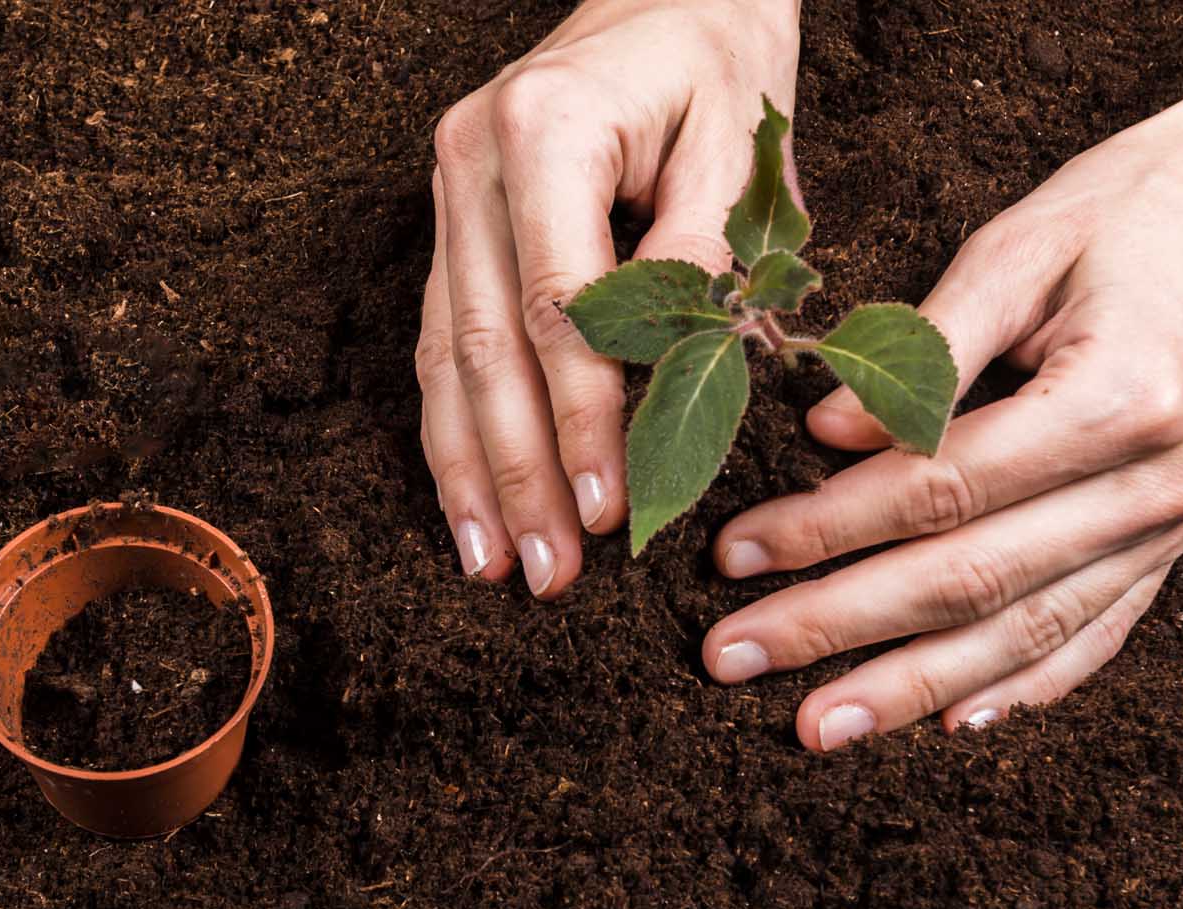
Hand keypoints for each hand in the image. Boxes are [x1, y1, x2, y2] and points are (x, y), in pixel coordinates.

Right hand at [417, 0, 800, 596]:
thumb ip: (706, 253)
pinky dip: (456, 429)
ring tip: (496, 565)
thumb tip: (684, 380)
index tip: (614, 511)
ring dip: (472, 471)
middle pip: (486, 347)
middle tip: (550, 575)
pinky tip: (471, 502)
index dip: (582, 420)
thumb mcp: (741, 140)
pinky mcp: (451, 226)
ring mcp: (449, 196)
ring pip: (445, 356)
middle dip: (520, 473)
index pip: (560, 307)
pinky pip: (440, 341)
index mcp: (546, 128)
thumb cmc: (717, 59)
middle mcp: (473, 163)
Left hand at [701, 100, 1182, 750]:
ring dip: (914, 688)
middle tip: (733, 657)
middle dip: (840, 628)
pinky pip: (1098, 635)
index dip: (828, 529)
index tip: (735, 552)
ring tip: (819, 728)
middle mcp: (1160, 483)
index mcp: (1121, 398)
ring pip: (1028, 632)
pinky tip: (953, 722)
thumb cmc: (1138, 206)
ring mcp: (1180, 524)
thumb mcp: (1020, 242)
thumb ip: (925, 349)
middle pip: (972, 581)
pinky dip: (1026, 687)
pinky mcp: (1182, 540)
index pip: (941, 490)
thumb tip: (823, 434)